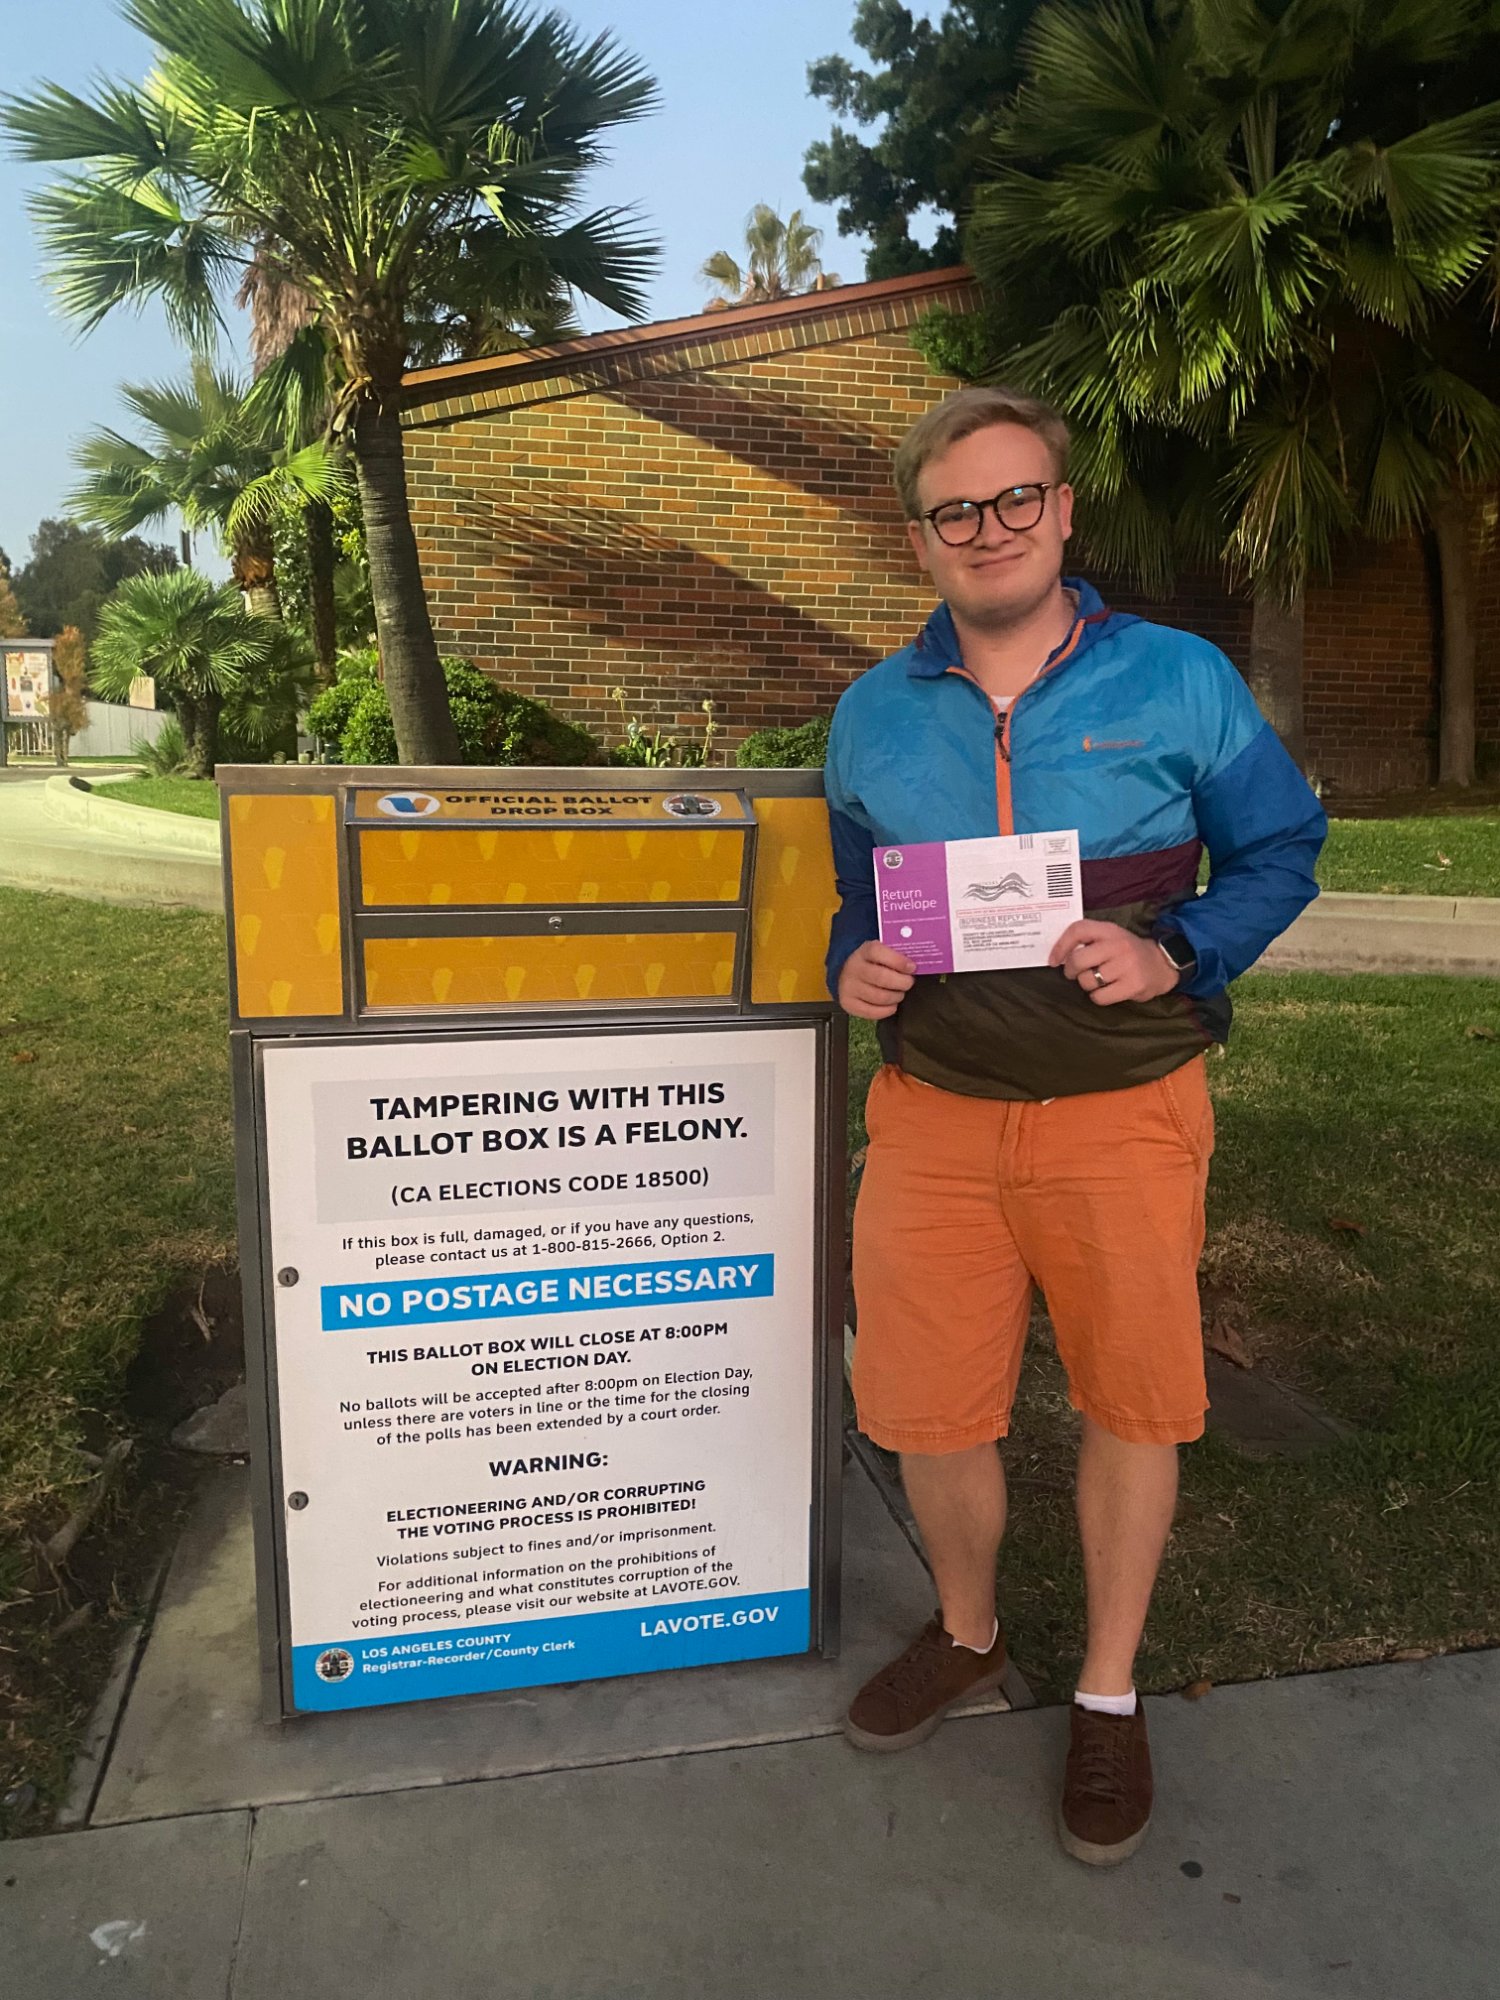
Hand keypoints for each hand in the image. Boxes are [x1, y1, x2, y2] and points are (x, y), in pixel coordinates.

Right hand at [838, 939, 915, 1019]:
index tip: (912, 968)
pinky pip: (872, 1012)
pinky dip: (887, 1010)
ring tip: (899, 993)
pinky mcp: (848, 1003)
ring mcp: (849, 987)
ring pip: (879, 997)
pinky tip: (892, 1005)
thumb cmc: (873, 964)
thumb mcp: (882, 953)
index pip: (878, 952)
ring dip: (896, 997)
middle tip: (908, 983)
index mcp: (864, 951)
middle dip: (901, 982)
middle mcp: (853, 968)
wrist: (847, 974)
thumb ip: (896, 956)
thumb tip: (914, 966)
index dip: (898, 961)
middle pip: (881, 977)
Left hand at [1050, 920, 1180, 1005]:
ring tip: (1098, 981)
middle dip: (1071, 971)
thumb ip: (1089, 940)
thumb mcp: (1111, 937)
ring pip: (1087, 980)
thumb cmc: (1127, 952)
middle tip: (1074, 974)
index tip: (1053, 961)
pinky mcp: (1133, 985)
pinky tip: (1107, 991)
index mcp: (1109, 930)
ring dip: (1087, 985)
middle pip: (1078, 959)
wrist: (1162, 965)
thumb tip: (1058, 956)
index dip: (1061, 946)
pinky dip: (1098, 997)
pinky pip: (1099, 997)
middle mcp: (1118, 945)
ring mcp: (1127, 965)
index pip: (1078, 930)